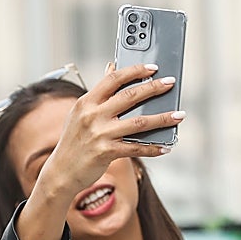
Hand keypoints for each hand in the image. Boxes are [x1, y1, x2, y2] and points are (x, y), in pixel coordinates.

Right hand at [36, 62, 184, 201]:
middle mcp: (92, 116)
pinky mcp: (106, 152)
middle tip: (170, 83)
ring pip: (138, 122)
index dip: (135, 71)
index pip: (113, 79)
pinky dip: (153, 148)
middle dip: (153, 88)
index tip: (152, 68)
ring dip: (162, 118)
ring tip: (179, 115)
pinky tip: (165, 146)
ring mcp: (99, 134)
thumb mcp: (80, 113)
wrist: (61, 171)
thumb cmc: (74, 141)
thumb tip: (111, 68)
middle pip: (129, 96)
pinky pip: (136, 148)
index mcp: (86, 102)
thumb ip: (99, 93)